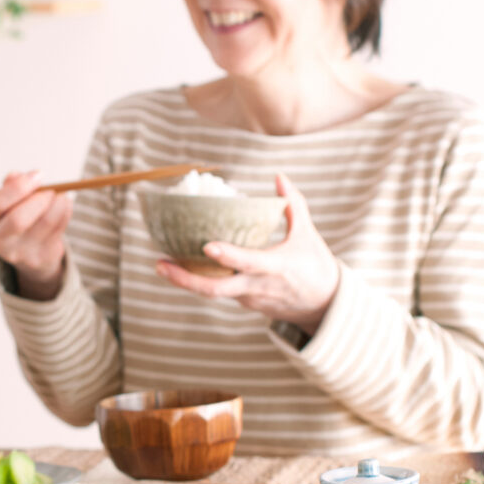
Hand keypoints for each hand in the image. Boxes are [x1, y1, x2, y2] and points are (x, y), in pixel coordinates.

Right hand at [0, 170, 71, 299]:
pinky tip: (62, 206)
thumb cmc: (14, 214)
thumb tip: (21, 176)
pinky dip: (65, 211)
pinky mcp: (41, 258)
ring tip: (59, 195)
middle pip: (18, 219)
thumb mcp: (7, 199)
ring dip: (58, 202)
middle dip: (40, 198)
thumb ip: (11, 184)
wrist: (26, 250)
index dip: (19, 187)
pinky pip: (59, 229)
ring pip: (46, 222)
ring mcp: (20, 253)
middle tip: (51, 189)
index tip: (38, 175)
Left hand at [154, 174, 339, 334]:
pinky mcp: (244, 303)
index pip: (248, 262)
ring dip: (186, 281)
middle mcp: (258, 286)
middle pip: (215, 289)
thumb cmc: (316, 266)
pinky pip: (219, 291)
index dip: (228, 256)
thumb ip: (294, 204)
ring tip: (162, 265)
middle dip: (185, 279)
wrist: (324, 306)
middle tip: (160, 264)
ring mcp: (249, 298)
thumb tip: (279, 176)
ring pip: (213, 292)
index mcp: (276, 267)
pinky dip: (201, 280)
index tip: (206, 245)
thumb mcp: (309, 234)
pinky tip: (182, 267)